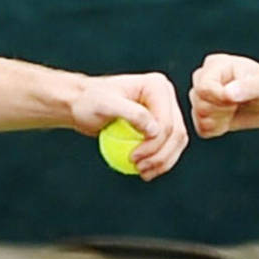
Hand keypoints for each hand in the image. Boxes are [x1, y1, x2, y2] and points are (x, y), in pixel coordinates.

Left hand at [70, 72, 188, 179]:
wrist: (82, 105)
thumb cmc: (89, 102)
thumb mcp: (105, 104)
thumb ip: (132, 113)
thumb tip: (155, 130)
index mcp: (157, 86)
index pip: (167, 122)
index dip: (154, 144)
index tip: (133, 158)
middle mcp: (165, 97)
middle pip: (176, 134)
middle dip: (160, 156)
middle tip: (138, 168)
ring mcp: (165, 111)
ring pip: (176, 143)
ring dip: (163, 162)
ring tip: (142, 172)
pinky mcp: (160, 125)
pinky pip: (169, 147)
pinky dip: (160, 162)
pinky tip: (145, 172)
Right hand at [189, 54, 258, 138]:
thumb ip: (246, 88)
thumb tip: (227, 94)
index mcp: (215, 64)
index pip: (203, 87)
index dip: (219, 100)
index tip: (237, 101)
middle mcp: (203, 78)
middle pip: (199, 104)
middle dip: (222, 110)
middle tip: (238, 104)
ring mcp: (200, 97)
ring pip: (199, 117)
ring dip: (221, 119)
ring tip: (235, 109)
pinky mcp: (202, 114)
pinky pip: (201, 129)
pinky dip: (217, 129)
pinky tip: (229, 119)